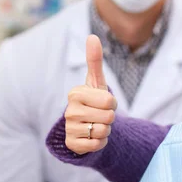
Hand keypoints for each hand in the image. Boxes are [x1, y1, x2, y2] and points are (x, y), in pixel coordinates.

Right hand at [64, 35, 117, 154]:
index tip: (102, 102)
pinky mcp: (72, 145)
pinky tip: (92, 136)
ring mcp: (69, 129)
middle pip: (108, 117)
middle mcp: (69, 111)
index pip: (109, 101)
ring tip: (96, 124)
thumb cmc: (93, 100)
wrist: (84, 125)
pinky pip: (98, 145)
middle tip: (100, 114)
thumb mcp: (96, 81)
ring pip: (103, 131)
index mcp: (75, 94)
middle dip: (110, 117)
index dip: (111, 103)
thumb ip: (95, 60)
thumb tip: (92, 36)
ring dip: (105, 129)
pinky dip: (101, 142)